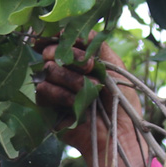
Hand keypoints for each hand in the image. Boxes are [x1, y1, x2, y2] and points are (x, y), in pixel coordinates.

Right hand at [36, 40, 141, 166]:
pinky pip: (43, 91)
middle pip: (52, 51)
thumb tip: (82, 31)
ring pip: (48, 69)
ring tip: (91, 88)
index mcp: (80, 60)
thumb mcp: (116, 69)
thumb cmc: (122, 103)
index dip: (57, 34)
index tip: (61, 33)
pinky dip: (61, 94)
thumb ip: (99, 47)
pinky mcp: (48, 109)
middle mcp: (65, 72)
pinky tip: (76, 102)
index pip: (61, 39)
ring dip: (71, 77)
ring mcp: (55, 89)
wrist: (120, 135)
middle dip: (72, 56)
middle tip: (91, 66)